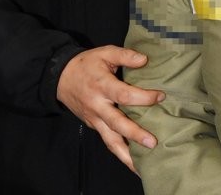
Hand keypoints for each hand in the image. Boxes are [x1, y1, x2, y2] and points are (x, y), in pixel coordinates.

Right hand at [57, 45, 164, 172]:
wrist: (59, 78)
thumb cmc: (86, 64)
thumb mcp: (104, 53)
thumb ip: (125, 55)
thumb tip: (145, 59)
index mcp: (102, 86)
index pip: (124, 95)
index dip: (143, 97)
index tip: (161, 97)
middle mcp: (98, 106)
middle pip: (117, 123)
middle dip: (135, 134)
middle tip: (152, 143)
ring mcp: (94, 118)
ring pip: (109, 140)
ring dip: (125, 155)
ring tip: (140, 167)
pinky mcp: (93, 125)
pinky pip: (107, 140)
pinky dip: (119, 152)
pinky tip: (132, 161)